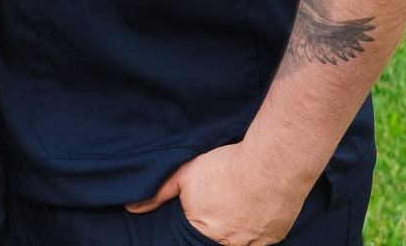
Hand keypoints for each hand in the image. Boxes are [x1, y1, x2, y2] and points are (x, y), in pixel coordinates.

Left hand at [126, 143, 311, 245]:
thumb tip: (131, 209)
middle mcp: (226, 244)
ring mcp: (252, 244)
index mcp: (201, 231)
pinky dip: (255, 228)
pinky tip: (253, 209)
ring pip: (238, 241)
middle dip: (215, 225)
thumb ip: (158, 194)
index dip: (196, 219)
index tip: (204, 205)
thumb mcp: (184, 176)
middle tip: (221, 204)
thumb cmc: (224, 168)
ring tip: (237, 205)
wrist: (269, 167)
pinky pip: (259, 240)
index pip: (191, 234)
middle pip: (215, 239)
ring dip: (235, 227)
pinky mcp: (274, 239)